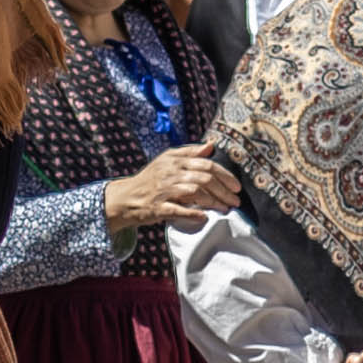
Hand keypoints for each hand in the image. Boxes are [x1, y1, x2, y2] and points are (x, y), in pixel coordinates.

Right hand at [98, 146, 241, 241]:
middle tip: (235, 201)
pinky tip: (205, 217)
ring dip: (214, 201)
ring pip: (195, 192)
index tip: (236, 187)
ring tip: (225, 208)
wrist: (126, 198)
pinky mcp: (157, 208)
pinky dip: (192, 213)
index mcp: (174, 160)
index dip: (225, 175)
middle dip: (224, 190)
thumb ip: (189, 152)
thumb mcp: (167, 160)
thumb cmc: (150, 179)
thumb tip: (211, 145)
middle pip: (204, 178)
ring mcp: (163, 190)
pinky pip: (177, 210)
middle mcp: (170, 173)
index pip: (206, 164)